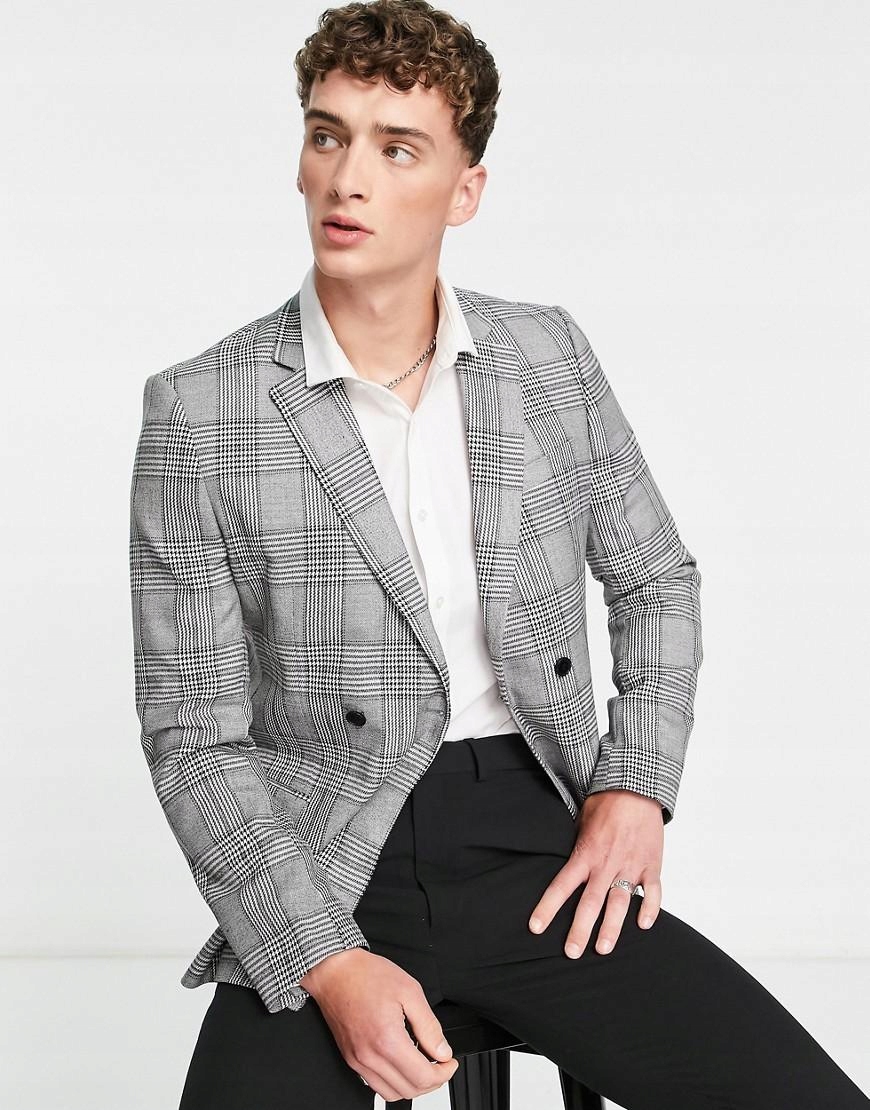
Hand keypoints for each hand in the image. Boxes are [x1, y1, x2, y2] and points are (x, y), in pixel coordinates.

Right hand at [299, 948, 458, 1101]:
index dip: (443, 1073)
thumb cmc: (367, 975)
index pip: (423, 1077)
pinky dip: (394, 1082)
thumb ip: (429, 1026)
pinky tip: (402, 1063)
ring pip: (392, 1093)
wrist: (335, 971)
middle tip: (441, 1063)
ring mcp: (358, 1061)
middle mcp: (370, 1057)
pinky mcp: (351, 1059)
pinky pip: (376, 1085)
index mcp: (387, 1040)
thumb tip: (442, 1051)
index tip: (450, 1062)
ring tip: (423, 1065)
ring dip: (413, 1085)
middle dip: (432, 1081)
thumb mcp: (409, 991)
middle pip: (409, 1090)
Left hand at [527, 788, 663, 957]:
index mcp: (585, 853)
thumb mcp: (581, 821)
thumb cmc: (605, 802)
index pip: (561, 886)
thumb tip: (567, 864)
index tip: (535, 927)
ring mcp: (631, 865)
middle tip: (572, 952)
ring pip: (620, 903)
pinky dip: (650, 908)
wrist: (636, 786)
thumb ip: (577, 847)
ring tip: (604, 949)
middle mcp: (606, 864)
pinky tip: (644, 925)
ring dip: (612, 928)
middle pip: (590, 903)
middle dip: (580, 930)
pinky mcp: (652, 864)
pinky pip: (653, 891)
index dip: (547, 908)